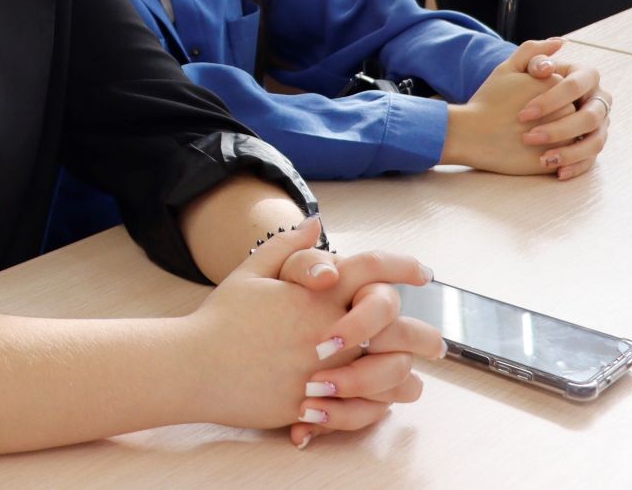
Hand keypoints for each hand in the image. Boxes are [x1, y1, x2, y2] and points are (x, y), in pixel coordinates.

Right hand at [184, 219, 433, 441]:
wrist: (194, 366)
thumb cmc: (222, 318)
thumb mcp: (250, 273)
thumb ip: (289, 248)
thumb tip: (316, 224)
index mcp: (316, 294)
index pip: (373, 269)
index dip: (402, 266)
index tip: (422, 273)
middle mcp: (329, 330)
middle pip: (398, 328)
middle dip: (425, 336)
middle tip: (437, 343)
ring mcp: (326, 370)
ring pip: (392, 374)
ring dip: (408, 375)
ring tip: (414, 375)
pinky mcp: (318, 404)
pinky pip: (368, 408)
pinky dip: (382, 405)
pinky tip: (384, 400)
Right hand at [441, 38, 570, 173]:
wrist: (471, 135)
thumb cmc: (487, 102)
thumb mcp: (506, 70)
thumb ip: (533, 51)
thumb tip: (562, 40)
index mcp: (557, 85)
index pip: (563, 94)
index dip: (541, 101)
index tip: (521, 106)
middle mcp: (567, 109)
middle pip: (569, 115)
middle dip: (551, 120)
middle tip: (522, 123)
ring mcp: (565, 136)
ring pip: (570, 138)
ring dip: (555, 139)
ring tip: (526, 138)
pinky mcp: (558, 159)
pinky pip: (566, 159)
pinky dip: (554, 156)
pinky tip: (531, 152)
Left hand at [518, 57, 612, 180]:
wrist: (516, 111)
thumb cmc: (520, 85)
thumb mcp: (519, 67)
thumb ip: (533, 54)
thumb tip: (557, 43)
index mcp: (585, 76)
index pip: (575, 86)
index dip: (550, 100)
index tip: (522, 114)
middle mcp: (598, 100)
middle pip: (590, 117)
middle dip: (559, 128)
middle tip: (529, 137)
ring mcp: (600, 125)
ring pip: (596, 142)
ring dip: (570, 152)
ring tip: (543, 159)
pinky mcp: (592, 145)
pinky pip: (592, 160)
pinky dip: (575, 166)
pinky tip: (556, 172)